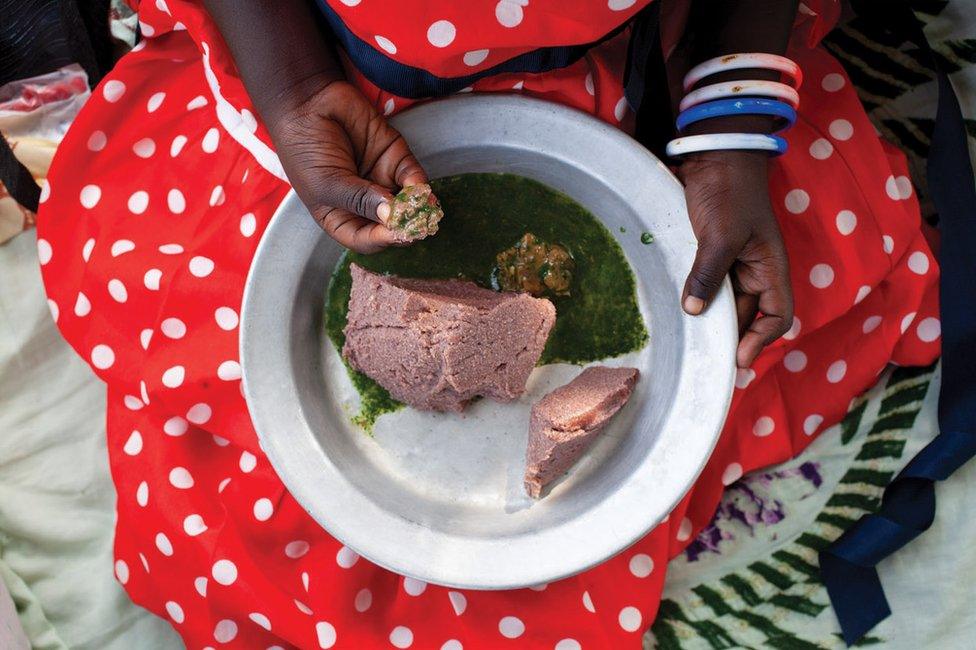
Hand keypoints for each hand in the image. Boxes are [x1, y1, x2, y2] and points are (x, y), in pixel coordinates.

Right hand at [268, 80, 427, 252]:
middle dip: (404, 226)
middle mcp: (363, 203)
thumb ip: (359, 199)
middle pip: (390, 225)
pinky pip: (413, 177)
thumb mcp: (326, 182)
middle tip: (415, 224)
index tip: (394, 234)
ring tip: (421, 209)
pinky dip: (420, 186)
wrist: (308, 101)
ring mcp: (381, 181)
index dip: (380, 240)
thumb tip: (391, 215)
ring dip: (417, 209)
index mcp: (340, 217)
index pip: (365, 239)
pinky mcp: (395, 158)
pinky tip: (421, 190)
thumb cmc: (305, 148)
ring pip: (407, 204)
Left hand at [678, 151, 793, 368]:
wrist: (714, 154)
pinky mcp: (711, 256)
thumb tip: (695, 311)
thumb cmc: (728, 190)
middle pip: (747, 317)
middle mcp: (755, 271)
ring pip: (725, 305)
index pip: (777, 316)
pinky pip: (708, 287)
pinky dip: (698, 302)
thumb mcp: (721, 234)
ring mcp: (733, 265)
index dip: (760, 341)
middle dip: (731, 340)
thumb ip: (709, 273)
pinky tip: (681, 315)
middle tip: (706, 363)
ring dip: (712, 323)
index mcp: (771, 267)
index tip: (736, 361)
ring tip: (692, 346)